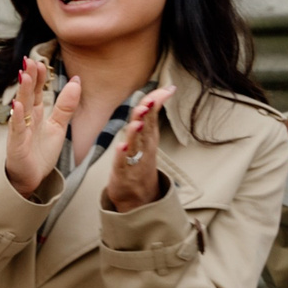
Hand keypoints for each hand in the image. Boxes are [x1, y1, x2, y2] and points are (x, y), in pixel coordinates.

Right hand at [4, 54, 80, 198]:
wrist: (31, 177)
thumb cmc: (40, 152)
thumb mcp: (59, 126)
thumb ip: (66, 105)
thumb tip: (76, 81)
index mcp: (36, 113)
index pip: (38, 91)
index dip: (39, 77)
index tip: (40, 61)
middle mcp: (26, 119)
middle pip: (29, 95)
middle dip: (29, 78)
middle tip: (29, 61)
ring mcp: (20, 130)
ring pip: (22, 108)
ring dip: (23, 91)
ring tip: (25, 75)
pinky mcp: (17, 144)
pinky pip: (17, 129)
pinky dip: (17, 117)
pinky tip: (17, 105)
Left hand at [101, 87, 173, 212]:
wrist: (139, 197)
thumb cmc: (140, 161)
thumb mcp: (146, 137)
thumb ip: (148, 116)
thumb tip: (159, 93)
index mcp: (148, 138)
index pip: (152, 117)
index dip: (156, 103)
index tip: (166, 89)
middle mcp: (144, 148)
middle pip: (146, 130)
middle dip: (146, 115)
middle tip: (148, 102)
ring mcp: (135, 161)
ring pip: (136, 145)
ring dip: (136, 133)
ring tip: (137, 122)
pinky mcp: (123, 174)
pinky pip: (122, 164)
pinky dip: (122, 155)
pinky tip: (121, 146)